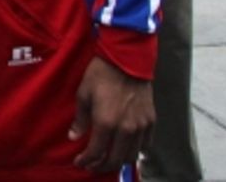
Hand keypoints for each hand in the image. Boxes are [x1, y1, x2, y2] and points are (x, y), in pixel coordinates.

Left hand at [69, 55, 153, 171]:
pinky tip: (127, 149)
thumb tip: (74, 137)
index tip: (79, 162)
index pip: (96, 152)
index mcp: (106, 122)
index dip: (86, 160)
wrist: (127, 59)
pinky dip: (136, 151)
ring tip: (108, 159)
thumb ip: (80, 119)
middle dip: (101, 166)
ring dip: (118, 161)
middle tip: (92, 165)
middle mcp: (126, 129)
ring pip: (131, 155)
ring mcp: (141, 126)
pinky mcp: (151, 121)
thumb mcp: (83, 94)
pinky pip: (146, 145)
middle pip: (115, 159)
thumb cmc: (101, 74)